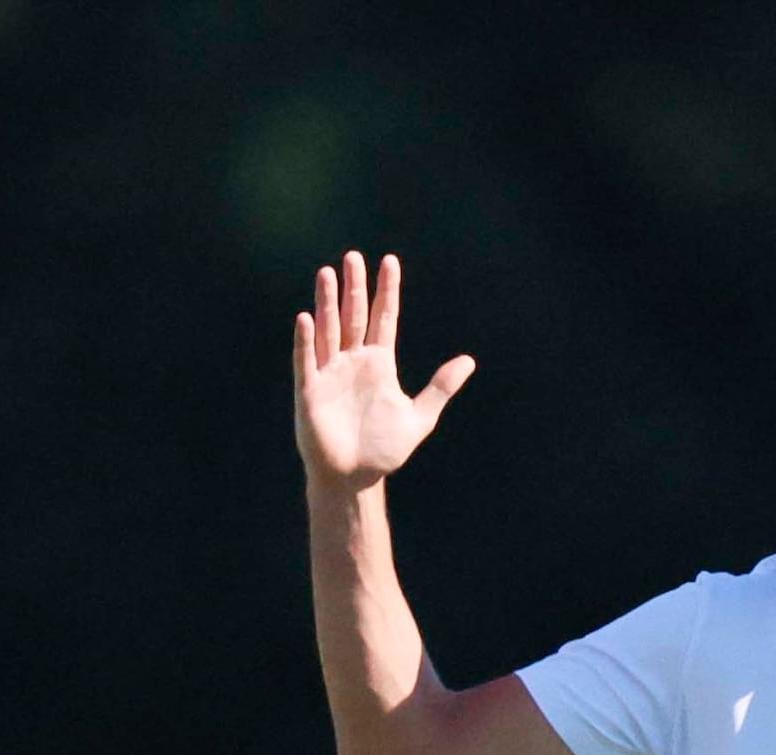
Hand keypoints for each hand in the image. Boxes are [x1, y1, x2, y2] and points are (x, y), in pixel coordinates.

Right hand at [293, 251, 474, 490]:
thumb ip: (441, 387)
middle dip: (354, 287)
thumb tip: (469, 361)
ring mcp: (329, 373)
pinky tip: (307, 319)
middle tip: (353, 256)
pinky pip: (307, 360)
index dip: (387, 291)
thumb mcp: (419, 416)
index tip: (389, 262)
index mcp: (379, 364)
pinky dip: (306, 341)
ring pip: (329, 329)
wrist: (355, 476)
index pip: (383, 318)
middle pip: (353, 316)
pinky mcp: (310, 390)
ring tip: (328, 273)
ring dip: (327, 303)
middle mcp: (352, 361)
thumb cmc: (383, 448)